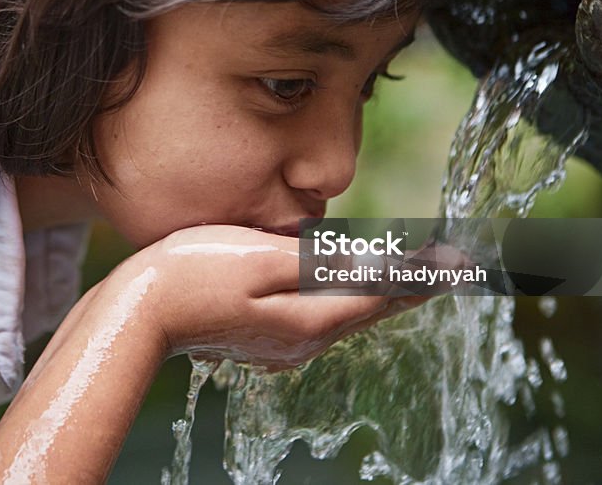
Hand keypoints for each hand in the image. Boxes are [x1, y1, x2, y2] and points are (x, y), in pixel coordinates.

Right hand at [103, 224, 427, 369]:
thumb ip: (324, 263)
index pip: (385, 292)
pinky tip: (348, 286)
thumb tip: (382, 267)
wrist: (137, 312)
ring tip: (413, 273)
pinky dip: (346, 295)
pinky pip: (320, 313)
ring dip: (381, 290)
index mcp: (312, 317)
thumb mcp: (262, 259)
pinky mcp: (262, 336)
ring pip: (347, 312)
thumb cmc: (193, 274)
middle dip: (413, 284)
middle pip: (372, 307)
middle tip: (453, 266)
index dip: (426, 274)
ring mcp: (283, 342)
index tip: (464, 262)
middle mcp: (305, 338)